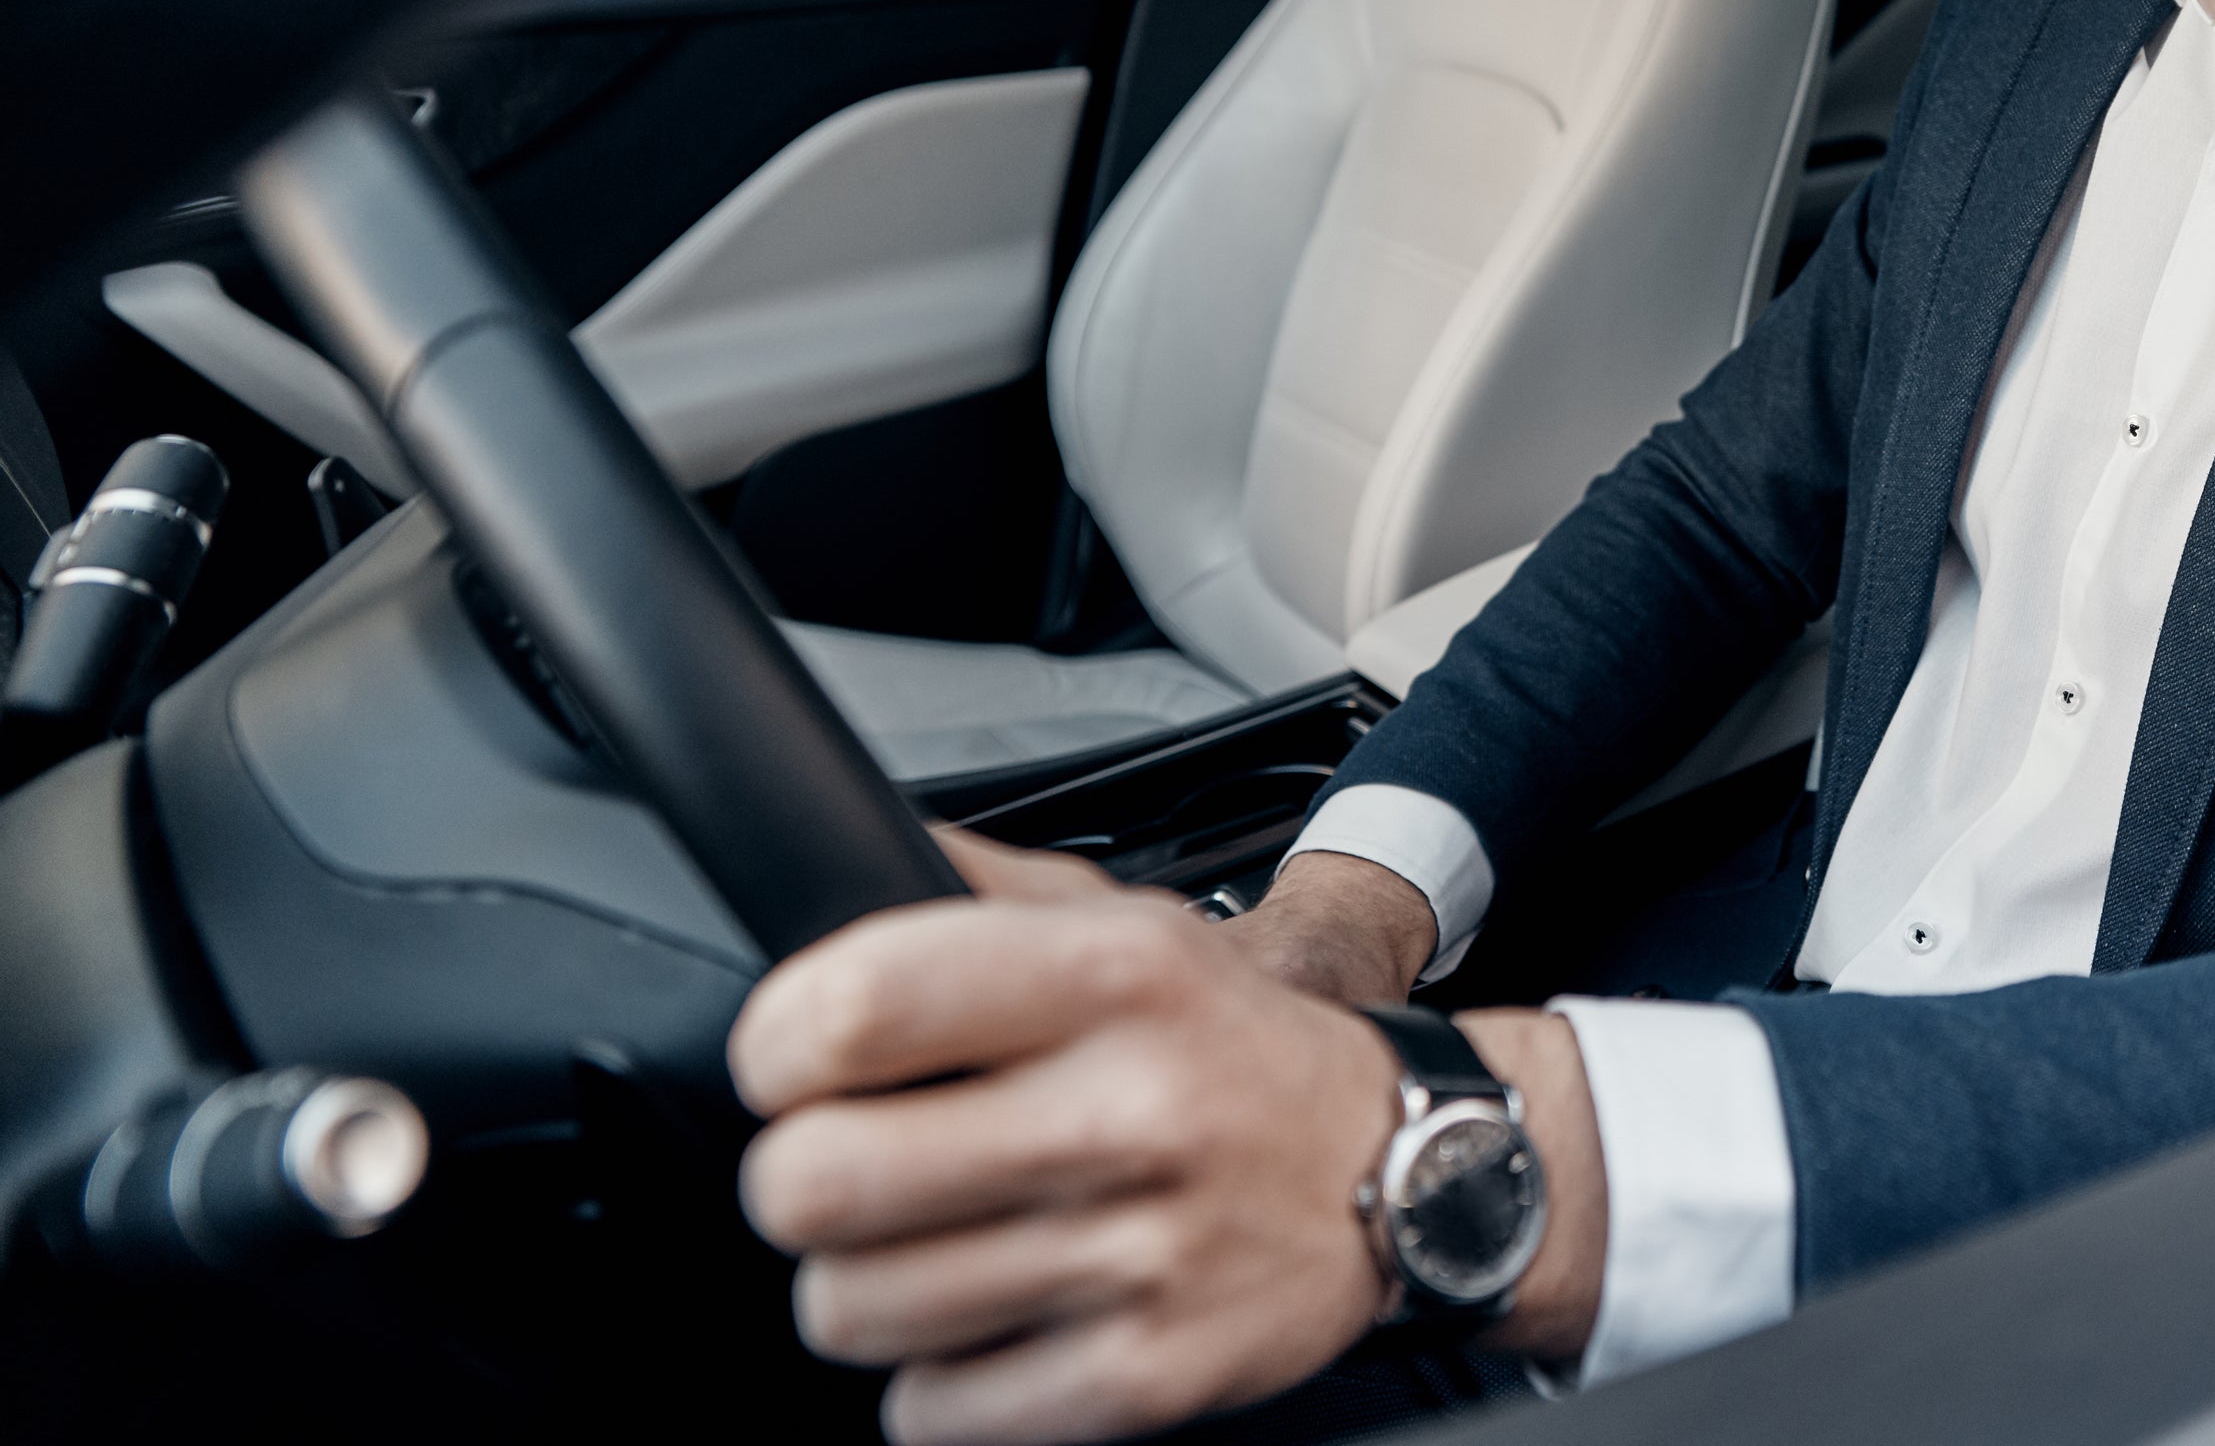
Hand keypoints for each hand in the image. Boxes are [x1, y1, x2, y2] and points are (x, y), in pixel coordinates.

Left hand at [729, 833, 1600, 1443]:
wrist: (1411, 1169)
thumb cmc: (1236, 1047)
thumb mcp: (1131, 923)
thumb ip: (977, 887)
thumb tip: (829, 850)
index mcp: (1115, 975)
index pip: (849, 1008)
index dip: (777, 1046)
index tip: (794, 1064)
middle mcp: (1129, 1109)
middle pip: (814, 1183)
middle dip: (801, 1182)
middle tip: (852, 1169)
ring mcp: (1139, 1257)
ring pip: (852, 1310)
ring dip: (867, 1287)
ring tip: (939, 1245)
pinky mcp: (1143, 1376)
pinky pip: (932, 1411)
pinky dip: (943, 1378)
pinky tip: (1004, 1312)